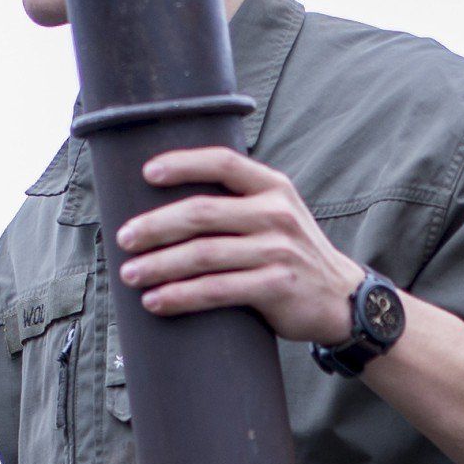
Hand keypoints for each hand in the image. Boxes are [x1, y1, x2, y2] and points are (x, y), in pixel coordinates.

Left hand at [117, 144, 366, 342]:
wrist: (340, 298)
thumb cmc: (292, 254)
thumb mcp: (276, 214)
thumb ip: (238, 203)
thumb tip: (170, 203)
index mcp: (273, 187)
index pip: (222, 162)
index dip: (182, 164)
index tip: (147, 174)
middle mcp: (276, 214)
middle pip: (202, 213)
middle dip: (155, 226)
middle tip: (123, 239)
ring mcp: (278, 251)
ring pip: (203, 254)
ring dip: (159, 266)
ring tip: (130, 275)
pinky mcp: (276, 286)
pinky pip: (217, 290)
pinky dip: (181, 297)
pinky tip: (157, 301)